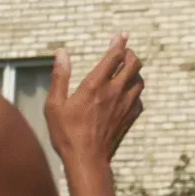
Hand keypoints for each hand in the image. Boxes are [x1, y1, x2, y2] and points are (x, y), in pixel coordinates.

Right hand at [45, 36, 145, 167]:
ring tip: (125, 70)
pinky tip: (126, 94)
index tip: (122, 35)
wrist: (87, 160)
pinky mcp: (131, 117)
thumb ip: (60, 76)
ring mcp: (126, 105)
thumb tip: (61, 53)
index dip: (119, 42)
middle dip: (131, 54)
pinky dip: (135, 91)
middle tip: (124, 53)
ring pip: (139, 80)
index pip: (115, 56)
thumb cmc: (67, 133)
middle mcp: (115, 92)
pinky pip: (139, 98)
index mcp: (96, 85)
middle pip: (134, 64)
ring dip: (134, 72)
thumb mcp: (55, 105)